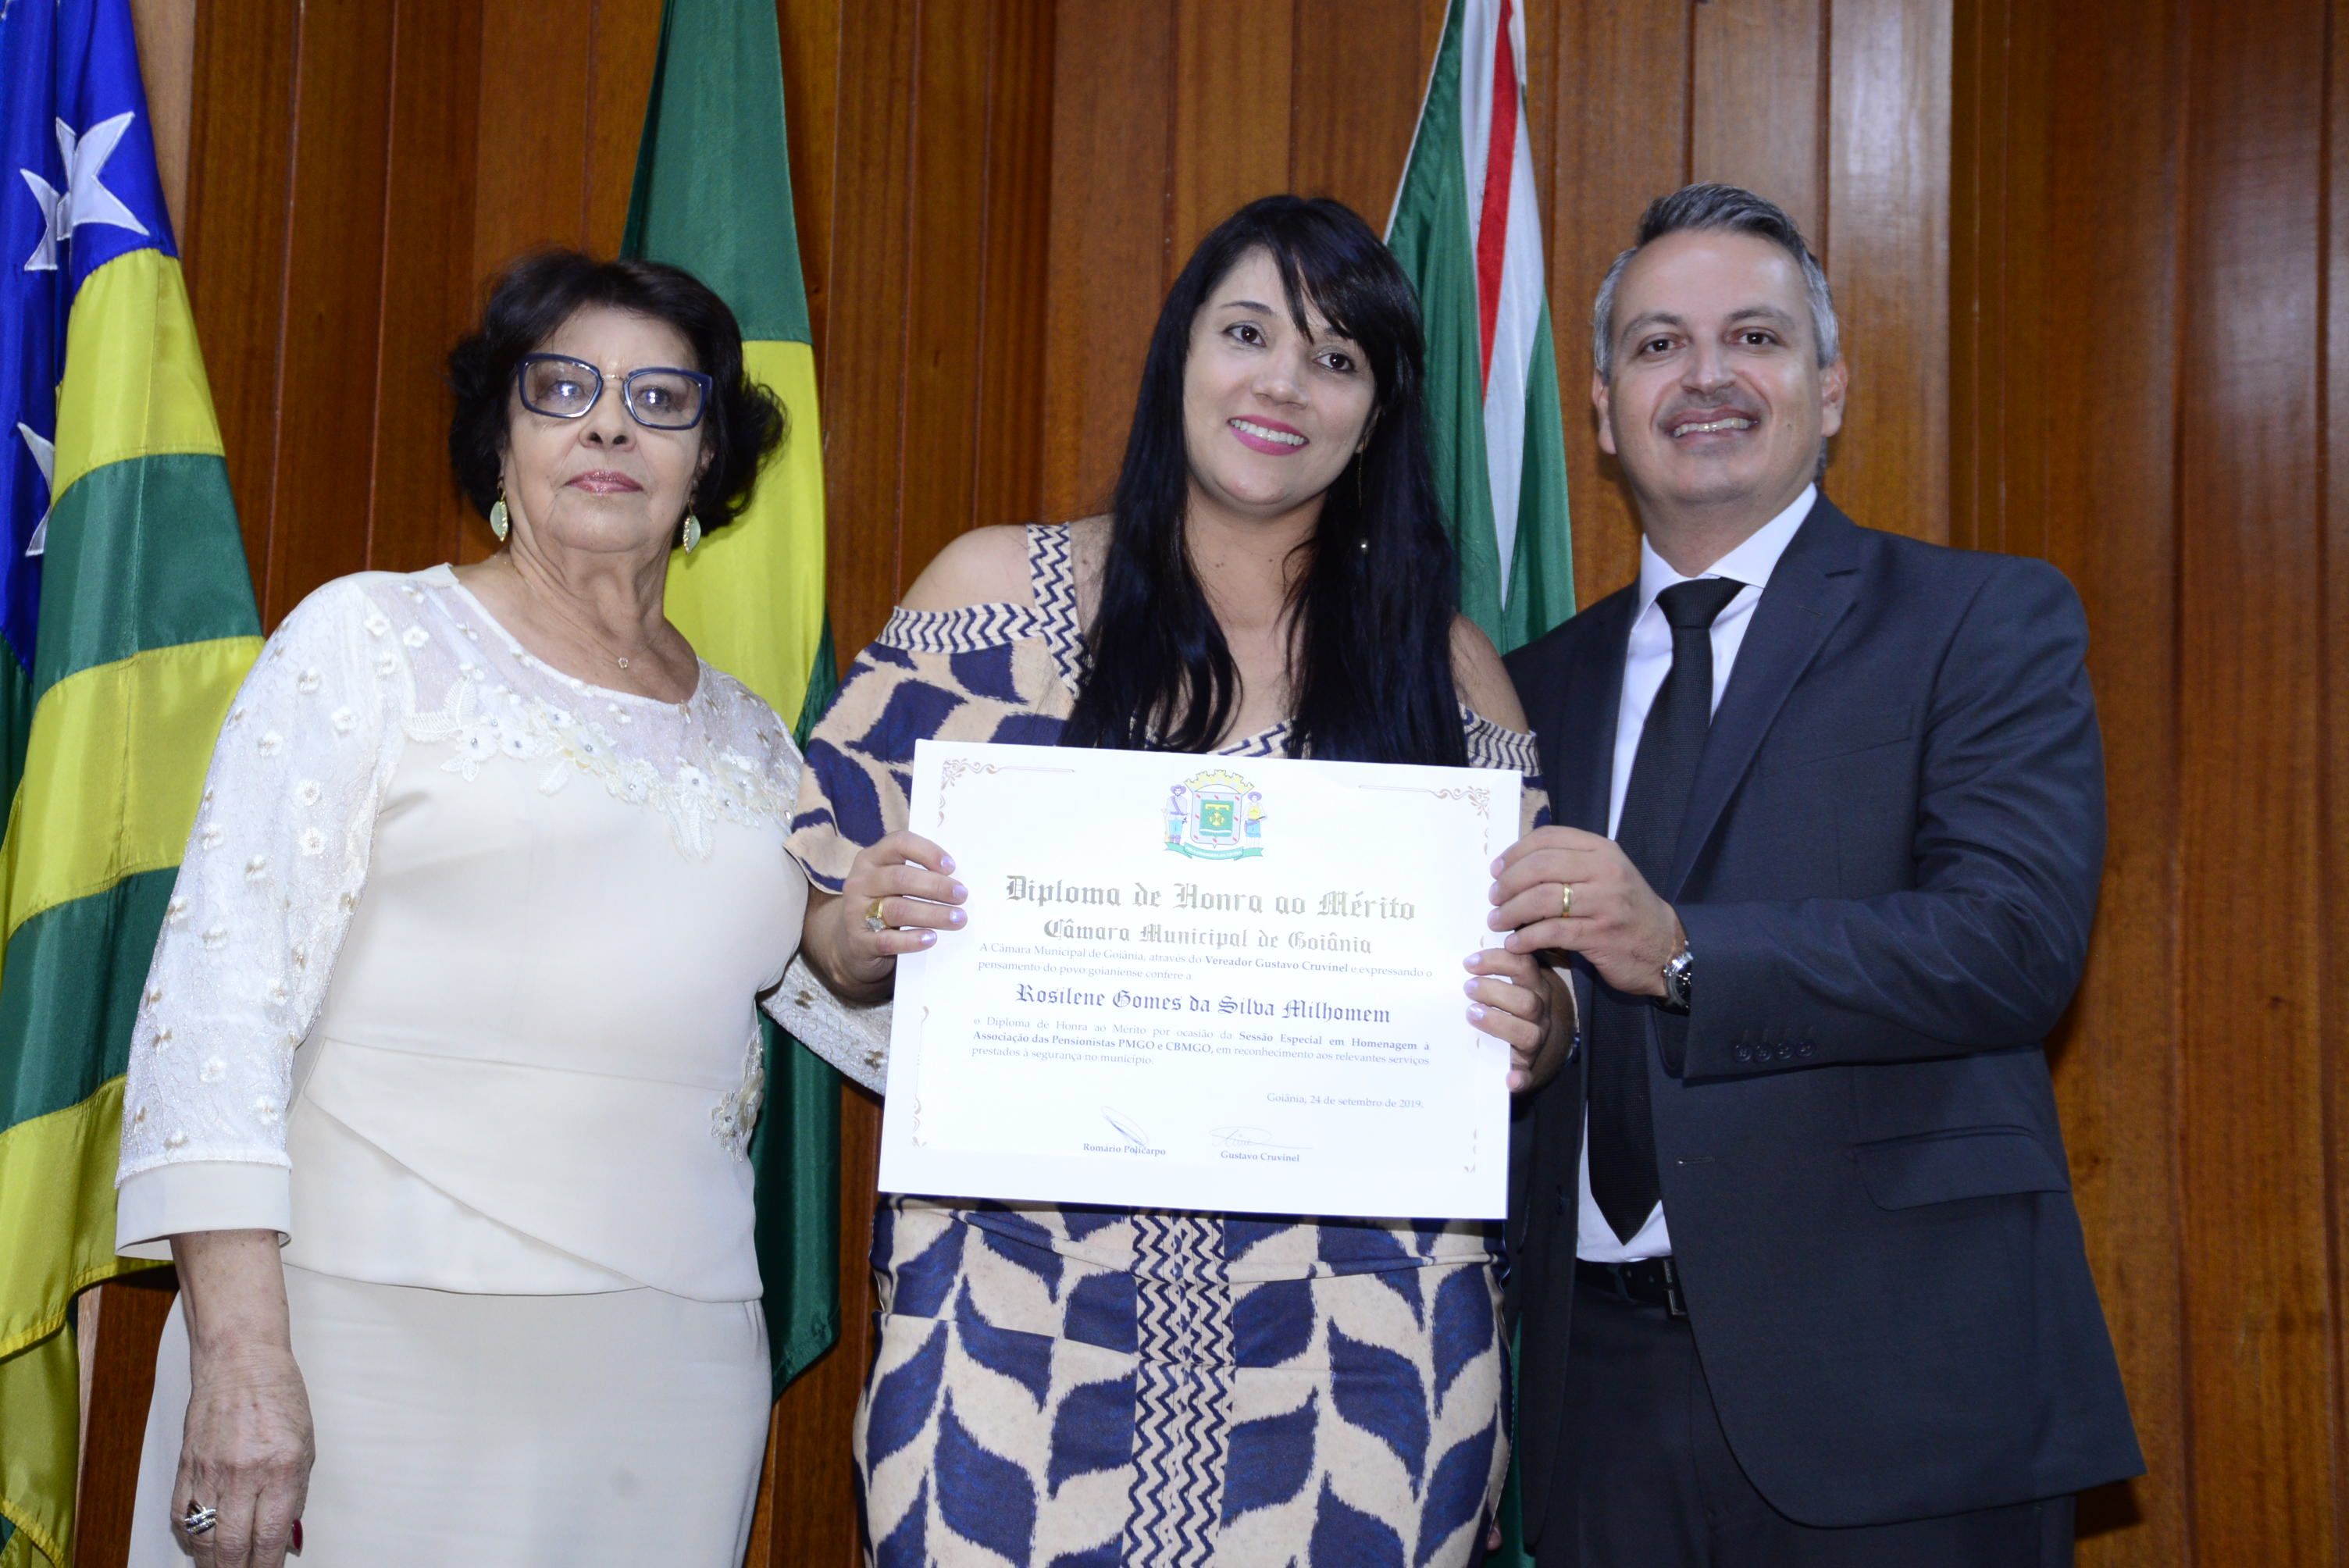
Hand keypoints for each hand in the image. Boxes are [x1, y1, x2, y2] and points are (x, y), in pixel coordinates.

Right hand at [174, 1347, 311, 1567]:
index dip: (267, 1565)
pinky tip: (199, 1545)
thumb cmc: (278, 1396)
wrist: (240, 1361)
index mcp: (282, 1467)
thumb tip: (285, 1537)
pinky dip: (189, 1537)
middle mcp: (244, 1473)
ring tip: (221, 1567)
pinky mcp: (186, 1466)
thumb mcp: (306, 1445)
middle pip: (232, 1545)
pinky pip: (180, 1515)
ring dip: (211, 1562)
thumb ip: (295, 1495)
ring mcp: (210, 1471)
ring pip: (203, 1537)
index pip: (270, 1535)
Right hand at [817, 830, 966, 996]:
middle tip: (962, 895)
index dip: (926, 851)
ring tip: (957, 919)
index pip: (898, 843)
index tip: (951, 866)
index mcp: (871, 859)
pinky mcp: (859, 941)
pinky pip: (888, 940)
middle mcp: (861, 881)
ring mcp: (856, 911)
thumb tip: (958, 882)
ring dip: (932, 914)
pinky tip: (931, 938)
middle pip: (900, 878)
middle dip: (936, 886)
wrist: (854, 943)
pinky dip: (912, 939)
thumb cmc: (885, 905)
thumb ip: (917, 876)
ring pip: (897, 909)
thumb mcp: (894, 884)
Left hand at [1464, 947, 1572, 1091]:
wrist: (1529, 1039)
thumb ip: (1492, 969)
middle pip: (1527, 1002)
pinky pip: (1529, 1074)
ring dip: (1498, 1023)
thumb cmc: (1508, 1003)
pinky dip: (1520, 1077)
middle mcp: (1539, 1012)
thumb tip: (1463, 957)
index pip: (1523, 966)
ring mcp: (1536, 1039)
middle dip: (1494, 992)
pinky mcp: (1528, 1065)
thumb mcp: (1507, 981)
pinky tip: (1509, 1079)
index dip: (1497, 961)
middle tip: (1467, 988)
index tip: (1469, 963)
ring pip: (1528, 1033)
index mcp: (1534, 987)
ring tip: (1471, 1014)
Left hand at [1490, 826, 1683, 998]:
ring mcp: (1605, 903)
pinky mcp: (1600, 935)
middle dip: (1508, 883)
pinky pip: (1552, 932)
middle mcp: (1606, 871)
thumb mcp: (1606, 875)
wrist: (1665, 947)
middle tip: (1493, 898)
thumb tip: (1516, 866)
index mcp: (1603, 850)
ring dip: (1511, 911)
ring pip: (1542, 899)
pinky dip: (1526, 938)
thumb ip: (1569, 864)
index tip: (1496, 869)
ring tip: (1497, 921)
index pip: (1549, 838)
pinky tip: (1515, 944)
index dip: (1516, 852)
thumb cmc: (1626, 910)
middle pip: (1540, 866)